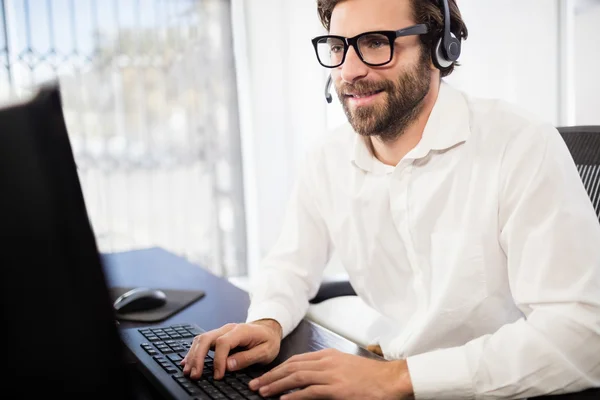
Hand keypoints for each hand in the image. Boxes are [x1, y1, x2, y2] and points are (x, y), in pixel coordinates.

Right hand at [181, 319, 281, 379]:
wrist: (269, 329)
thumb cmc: (268, 340)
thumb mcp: (266, 351)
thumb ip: (247, 358)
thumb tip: (228, 366)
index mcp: (241, 331)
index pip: (223, 343)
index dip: (218, 360)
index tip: (218, 376)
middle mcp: (228, 329)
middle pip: (206, 339)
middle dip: (198, 357)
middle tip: (195, 375)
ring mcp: (221, 331)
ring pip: (201, 339)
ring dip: (193, 355)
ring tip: (189, 371)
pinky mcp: (218, 336)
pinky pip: (202, 341)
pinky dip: (193, 352)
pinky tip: (187, 362)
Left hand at [248, 348, 413, 399]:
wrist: (390, 380)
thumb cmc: (370, 377)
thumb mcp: (344, 367)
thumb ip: (326, 369)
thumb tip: (306, 380)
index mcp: (328, 355)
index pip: (296, 359)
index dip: (278, 368)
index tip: (266, 376)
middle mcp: (327, 362)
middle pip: (292, 366)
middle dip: (271, 376)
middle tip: (256, 384)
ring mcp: (331, 375)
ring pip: (297, 377)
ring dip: (277, 385)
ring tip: (263, 392)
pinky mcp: (337, 389)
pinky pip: (310, 391)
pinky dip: (294, 396)